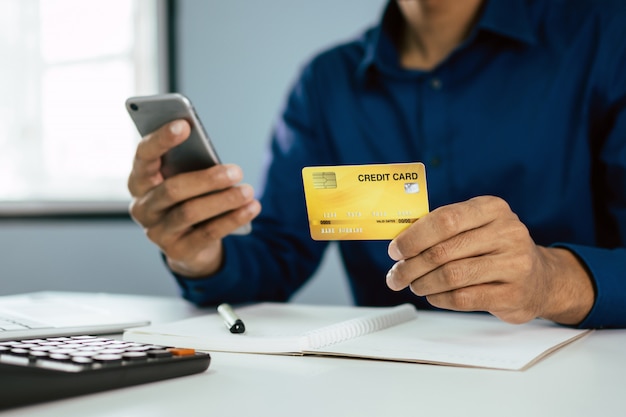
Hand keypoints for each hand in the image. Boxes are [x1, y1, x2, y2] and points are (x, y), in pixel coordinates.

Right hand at [127, 119, 261, 276]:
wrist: (190, 245)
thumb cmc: (189, 199)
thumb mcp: (187, 178)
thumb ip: (190, 164)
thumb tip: (211, 155)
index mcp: (140, 180)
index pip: (144, 156)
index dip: (161, 139)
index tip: (184, 124)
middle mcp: (142, 207)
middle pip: (172, 189)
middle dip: (207, 179)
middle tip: (236, 170)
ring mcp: (157, 232)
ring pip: (190, 212)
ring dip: (224, 200)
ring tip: (248, 191)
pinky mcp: (177, 251)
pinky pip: (207, 234)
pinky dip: (232, 219)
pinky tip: (252, 208)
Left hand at [385, 196, 594, 324]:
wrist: (540, 278)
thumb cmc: (495, 249)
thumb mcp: (475, 227)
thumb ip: (441, 229)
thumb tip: (398, 242)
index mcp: (492, 209)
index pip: (444, 219)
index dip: (413, 237)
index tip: (395, 250)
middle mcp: (507, 232)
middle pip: (443, 251)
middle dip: (410, 265)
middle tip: (395, 275)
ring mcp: (514, 264)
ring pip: (451, 276)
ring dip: (423, 283)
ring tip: (414, 285)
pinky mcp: (513, 294)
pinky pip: (463, 298)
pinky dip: (440, 298)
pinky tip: (433, 296)